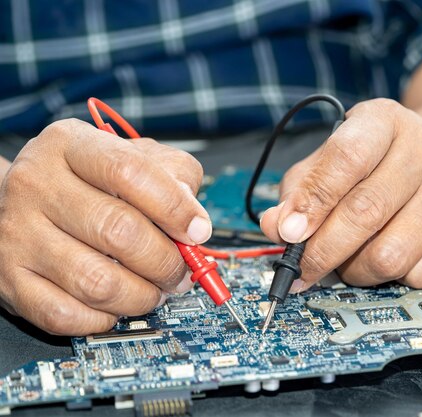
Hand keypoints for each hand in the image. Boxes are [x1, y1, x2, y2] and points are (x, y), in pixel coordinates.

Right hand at [0, 119, 210, 334]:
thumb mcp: (132, 156)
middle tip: (182, 272)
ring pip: (96, 282)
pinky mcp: (10, 279)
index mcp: (70, 145)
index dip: (174, 207)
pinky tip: (115, 305)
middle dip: (166, 261)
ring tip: (154, 291)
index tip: (199, 232)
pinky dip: (103, 318)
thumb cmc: (88, 180)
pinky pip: (65, 315)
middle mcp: (37, 185)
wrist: (18, 201)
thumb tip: (194, 217)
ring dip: (141, 296)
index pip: (130, 171)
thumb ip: (173, 174)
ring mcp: (18, 234)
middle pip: (118, 231)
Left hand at [261, 99, 421, 290]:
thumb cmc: (372, 164)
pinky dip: (390, 279)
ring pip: (390, 255)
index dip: (313, 201)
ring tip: (346, 261)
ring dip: (355, 271)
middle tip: (302, 268)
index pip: (347, 159)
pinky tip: (382, 259)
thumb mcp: (329, 159)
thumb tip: (277, 227)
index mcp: (384, 121)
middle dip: (323, 251)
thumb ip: (299, 191)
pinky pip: (418, 275)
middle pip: (366, 212)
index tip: (288, 232)